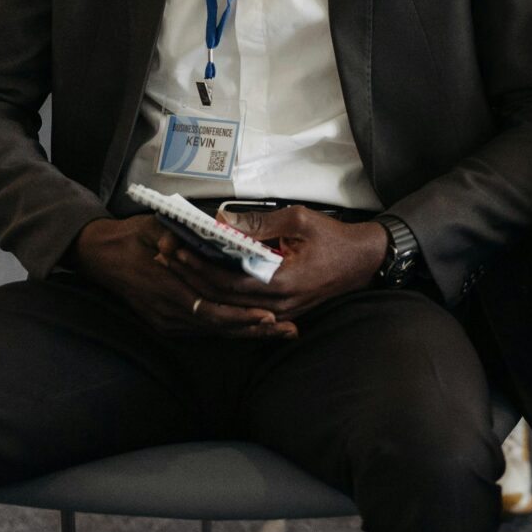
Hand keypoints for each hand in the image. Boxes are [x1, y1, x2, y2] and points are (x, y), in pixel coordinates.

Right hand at [70, 215, 293, 339]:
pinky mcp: (167, 325)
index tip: (270, 314)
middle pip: (219, 327)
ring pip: (214, 332)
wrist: (101, 256)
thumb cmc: (132, 238)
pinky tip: (254, 328)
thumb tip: (206, 232)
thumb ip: (181, 233)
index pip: (211, 309)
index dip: (241, 315)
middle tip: (289, 328)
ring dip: (248, 332)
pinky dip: (230, 330)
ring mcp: (166, 322)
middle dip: (256, 329)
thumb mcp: (156, 227)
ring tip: (281, 331)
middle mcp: (168, 312)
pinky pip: (204, 330)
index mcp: (166, 288)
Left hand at [160, 205, 391, 323]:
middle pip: (222, 297)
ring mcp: (280, 311)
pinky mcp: (281, 310)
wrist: (365, 261)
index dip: (200, 266)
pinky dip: (219, 292)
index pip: (229, 280)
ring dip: (200, 285)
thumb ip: (260, 222)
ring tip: (176, 265)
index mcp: (283, 282)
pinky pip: (243, 306)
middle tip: (165, 256)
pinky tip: (202, 278)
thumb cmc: (337, 240)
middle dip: (191, 276)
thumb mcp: (300, 221)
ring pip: (229, 305)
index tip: (177, 248)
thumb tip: (224, 220)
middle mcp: (278, 304)